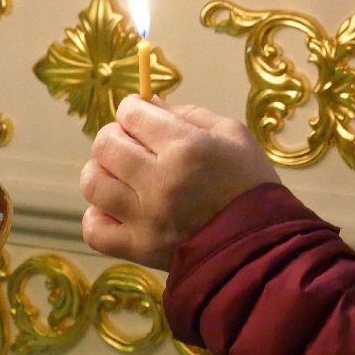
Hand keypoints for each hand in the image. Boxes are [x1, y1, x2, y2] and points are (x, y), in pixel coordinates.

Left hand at [80, 96, 279, 269]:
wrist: (260, 245)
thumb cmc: (250, 183)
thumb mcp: (232, 135)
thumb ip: (189, 114)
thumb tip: (148, 104)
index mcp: (185, 148)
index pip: (132, 114)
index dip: (133, 108)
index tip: (141, 114)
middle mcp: (159, 181)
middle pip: (106, 144)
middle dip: (115, 135)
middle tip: (132, 142)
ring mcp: (145, 218)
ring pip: (93, 183)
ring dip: (102, 171)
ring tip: (121, 174)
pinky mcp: (138, 249)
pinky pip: (94, 229)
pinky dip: (98, 215)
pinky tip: (117, 208)